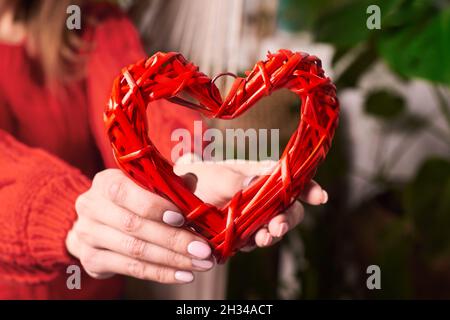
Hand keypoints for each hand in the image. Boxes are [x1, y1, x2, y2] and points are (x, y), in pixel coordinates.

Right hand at [66, 169, 214, 283]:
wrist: (98, 223)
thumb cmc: (132, 199)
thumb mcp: (147, 185)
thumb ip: (168, 183)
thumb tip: (191, 185)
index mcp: (106, 182)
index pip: (125, 192)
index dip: (155, 205)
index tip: (182, 218)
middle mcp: (91, 206)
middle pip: (134, 225)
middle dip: (174, 239)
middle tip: (203, 249)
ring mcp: (87, 235)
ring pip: (135, 250)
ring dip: (173, 259)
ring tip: (201, 263)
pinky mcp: (92, 259)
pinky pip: (132, 269)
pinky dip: (161, 273)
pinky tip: (184, 274)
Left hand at [174, 159, 327, 249]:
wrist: (177, 197)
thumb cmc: (199, 177)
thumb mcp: (215, 175)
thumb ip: (236, 180)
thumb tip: (257, 180)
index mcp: (260, 175)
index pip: (291, 180)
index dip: (309, 187)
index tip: (320, 197)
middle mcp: (261, 197)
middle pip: (288, 209)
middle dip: (288, 219)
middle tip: (278, 226)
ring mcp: (252, 217)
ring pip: (273, 227)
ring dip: (272, 235)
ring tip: (264, 238)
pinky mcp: (241, 234)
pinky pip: (253, 240)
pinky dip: (254, 243)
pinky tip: (247, 243)